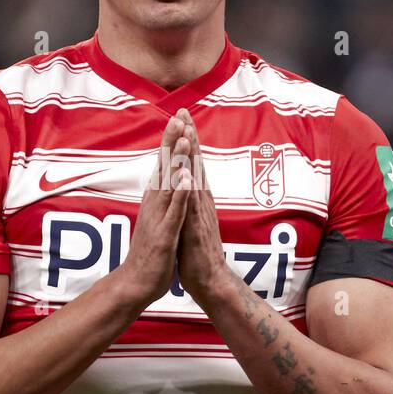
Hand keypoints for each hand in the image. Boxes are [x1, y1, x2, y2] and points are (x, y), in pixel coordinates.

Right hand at [114, 113, 192, 307]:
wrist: (136, 283)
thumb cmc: (149, 251)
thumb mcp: (157, 218)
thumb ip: (161, 197)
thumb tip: (164, 178)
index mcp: (154, 199)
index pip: (163, 165)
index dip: (170, 141)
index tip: (178, 118)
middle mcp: (154, 204)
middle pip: (164, 168)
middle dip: (172, 141)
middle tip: (178, 116)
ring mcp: (159, 219)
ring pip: (168, 185)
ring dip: (176, 162)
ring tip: (183, 139)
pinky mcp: (164, 235)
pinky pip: (174, 212)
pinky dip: (180, 195)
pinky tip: (186, 180)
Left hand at [172, 108, 233, 304]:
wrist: (210, 281)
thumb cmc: (198, 254)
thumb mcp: (192, 221)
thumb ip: (191, 202)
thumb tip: (188, 185)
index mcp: (197, 199)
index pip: (191, 164)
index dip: (186, 140)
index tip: (181, 117)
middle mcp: (201, 202)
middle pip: (195, 164)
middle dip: (189, 137)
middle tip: (185, 112)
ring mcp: (199, 214)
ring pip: (194, 179)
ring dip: (190, 156)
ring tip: (187, 131)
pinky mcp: (195, 230)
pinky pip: (191, 206)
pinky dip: (189, 189)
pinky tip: (186, 174)